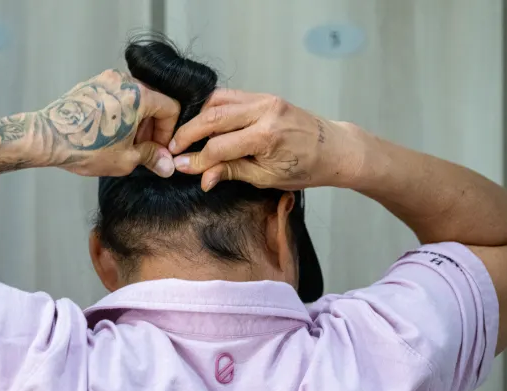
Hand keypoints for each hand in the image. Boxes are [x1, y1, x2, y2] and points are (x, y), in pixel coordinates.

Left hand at [42, 69, 179, 177]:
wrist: (48, 138)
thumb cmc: (85, 147)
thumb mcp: (125, 159)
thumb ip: (151, 157)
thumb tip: (166, 164)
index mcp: (139, 95)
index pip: (170, 107)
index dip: (168, 132)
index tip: (159, 148)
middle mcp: (124, 81)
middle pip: (153, 101)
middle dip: (152, 127)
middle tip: (144, 149)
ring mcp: (106, 80)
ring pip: (134, 99)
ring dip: (136, 121)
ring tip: (125, 143)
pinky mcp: (91, 85)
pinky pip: (116, 96)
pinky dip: (120, 113)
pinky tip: (110, 133)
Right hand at [168, 89, 360, 190]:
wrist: (334, 149)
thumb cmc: (305, 168)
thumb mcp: (266, 178)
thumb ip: (231, 172)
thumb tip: (201, 176)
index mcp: (266, 136)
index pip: (218, 147)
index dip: (196, 159)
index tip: (180, 166)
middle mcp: (264, 112)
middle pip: (213, 118)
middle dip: (188, 133)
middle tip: (172, 148)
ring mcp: (265, 99)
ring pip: (218, 101)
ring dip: (198, 117)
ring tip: (186, 135)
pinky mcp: (265, 96)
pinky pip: (231, 97)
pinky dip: (214, 108)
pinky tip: (205, 122)